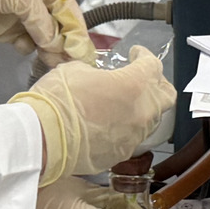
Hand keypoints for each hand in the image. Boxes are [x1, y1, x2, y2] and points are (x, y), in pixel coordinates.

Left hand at [0, 0, 92, 70]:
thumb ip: (41, 20)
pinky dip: (30, 49)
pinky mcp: (10, 31)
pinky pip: (29, 43)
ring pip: (46, 36)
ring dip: (50, 48)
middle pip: (59, 22)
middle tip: (72, 61)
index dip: (76, 26)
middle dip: (65, 41)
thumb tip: (57, 44)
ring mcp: (23, 15)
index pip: (67, 4)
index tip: (83, 47)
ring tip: (53, 61)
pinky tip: (26, 50)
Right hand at [9, 46, 174, 184]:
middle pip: (166, 96)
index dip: (144, 56)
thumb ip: (97, 73)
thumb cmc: (58, 99)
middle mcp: (142, 112)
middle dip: (156, 84)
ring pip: (150, 119)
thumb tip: (97, 77)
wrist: (43, 138)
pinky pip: (131, 137)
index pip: (153, 66)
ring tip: (122, 102)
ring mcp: (133, 136)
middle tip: (141, 78)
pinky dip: (124, 128)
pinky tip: (107, 124)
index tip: (136, 54)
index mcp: (134, 85)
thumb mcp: (76, 70)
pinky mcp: (121, 154)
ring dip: (141, 108)